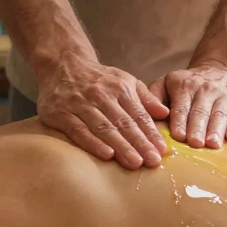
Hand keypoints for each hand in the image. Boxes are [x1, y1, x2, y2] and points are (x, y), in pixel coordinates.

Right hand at [36, 59, 170, 168]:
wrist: (62, 64)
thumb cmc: (99, 79)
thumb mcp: (124, 80)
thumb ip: (145, 98)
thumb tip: (165, 113)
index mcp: (120, 88)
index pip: (138, 114)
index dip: (151, 133)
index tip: (162, 151)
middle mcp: (101, 96)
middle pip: (123, 123)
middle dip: (139, 143)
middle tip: (152, 161)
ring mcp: (80, 104)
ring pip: (103, 128)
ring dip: (120, 146)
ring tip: (134, 162)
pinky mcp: (61, 113)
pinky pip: (78, 130)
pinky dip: (93, 143)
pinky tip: (106, 155)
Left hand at [149, 63, 226, 147]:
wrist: (218, 71)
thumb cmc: (186, 86)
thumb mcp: (166, 83)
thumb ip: (153, 96)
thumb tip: (150, 114)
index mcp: (184, 84)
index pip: (181, 105)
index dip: (180, 121)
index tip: (178, 136)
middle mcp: (206, 87)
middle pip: (201, 111)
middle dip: (197, 128)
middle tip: (195, 144)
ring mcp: (226, 95)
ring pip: (220, 114)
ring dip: (216, 129)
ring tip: (212, 144)